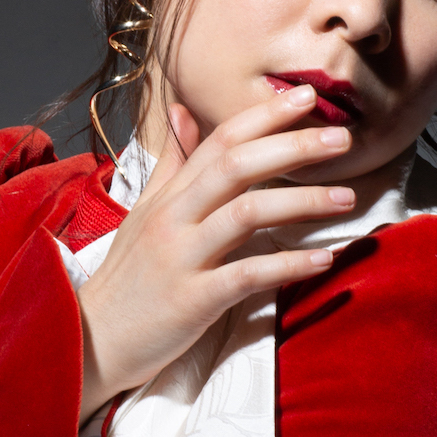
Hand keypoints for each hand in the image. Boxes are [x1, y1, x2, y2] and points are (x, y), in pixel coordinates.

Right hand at [76, 85, 355, 420]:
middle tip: (341, 137)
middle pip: (236, 165)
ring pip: (246, 213)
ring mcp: (182, 257)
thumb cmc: (127, 277)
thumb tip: (184, 112)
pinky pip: (247, 275)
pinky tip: (324, 259)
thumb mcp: (144, 212)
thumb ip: (172, 164)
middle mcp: (174, 217)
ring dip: (303, 202)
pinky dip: (289, 265)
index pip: (219, 140)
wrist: (89, 339)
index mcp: (168, 195)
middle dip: (292, 146)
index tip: (306, 96)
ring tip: (347, 198)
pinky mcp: (192, 300)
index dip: (264, 115)